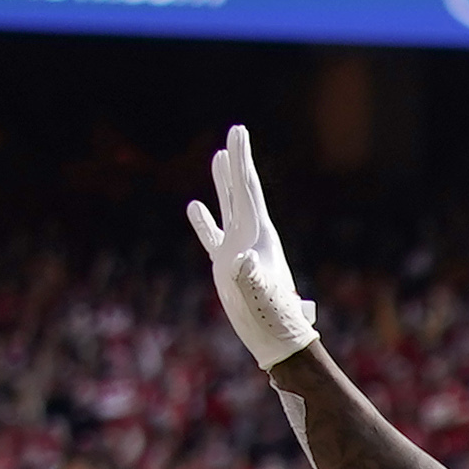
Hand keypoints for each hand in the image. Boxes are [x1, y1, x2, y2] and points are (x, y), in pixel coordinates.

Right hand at [186, 123, 320, 372]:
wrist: (274, 337)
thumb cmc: (270, 316)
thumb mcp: (258, 295)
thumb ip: (249, 276)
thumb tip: (240, 259)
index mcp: (260, 234)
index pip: (248, 188)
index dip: (242, 159)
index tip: (238, 132)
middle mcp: (251, 235)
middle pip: (242, 189)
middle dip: (237, 160)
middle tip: (236, 131)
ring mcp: (238, 248)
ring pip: (228, 206)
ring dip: (222, 181)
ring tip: (217, 155)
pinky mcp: (226, 264)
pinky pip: (212, 235)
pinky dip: (203, 220)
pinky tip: (194, 205)